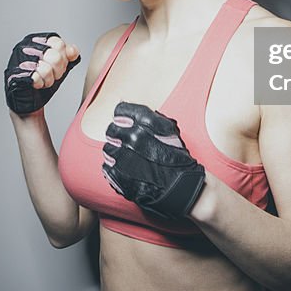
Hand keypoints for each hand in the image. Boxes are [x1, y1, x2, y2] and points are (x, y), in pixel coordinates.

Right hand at [5, 32, 80, 114]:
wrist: (27, 99)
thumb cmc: (42, 79)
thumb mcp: (59, 65)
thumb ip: (67, 55)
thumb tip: (73, 51)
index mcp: (37, 40)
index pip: (59, 43)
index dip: (64, 58)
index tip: (61, 65)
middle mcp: (26, 47)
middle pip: (55, 57)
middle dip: (58, 71)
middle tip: (52, 75)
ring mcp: (18, 59)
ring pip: (46, 69)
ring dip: (48, 80)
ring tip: (43, 80)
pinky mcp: (15, 74)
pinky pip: (35, 78)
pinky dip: (39, 84)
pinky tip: (35, 84)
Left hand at [102, 102, 205, 219]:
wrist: (182, 187)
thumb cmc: (176, 156)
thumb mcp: (169, 130)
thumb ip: (147, 116)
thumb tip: (123, 103)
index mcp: (147, 123)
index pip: (120, 110)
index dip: (121, 115)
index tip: (123, 121)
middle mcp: (135, 138)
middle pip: (112, 130)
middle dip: (117, 134)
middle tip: (125, 142)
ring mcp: (126, 159)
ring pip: (108, 149)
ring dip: (115, 152)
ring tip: (129, 158)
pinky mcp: (121, 178)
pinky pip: (108, 168)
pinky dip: (115, 168)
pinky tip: (127, 170)